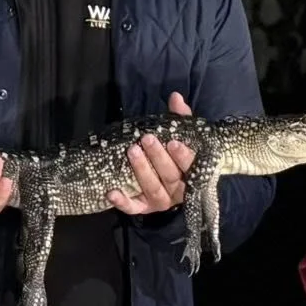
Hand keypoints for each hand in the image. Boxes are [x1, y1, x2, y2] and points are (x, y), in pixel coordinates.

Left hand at [109, 91, 197, 213]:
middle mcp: (178, 190)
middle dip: (158, 158)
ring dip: (142, 171)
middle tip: (146, 140)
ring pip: (153, 189)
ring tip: (132, 152)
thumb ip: (181, 118)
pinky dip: (122, 202)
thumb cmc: (179, 155)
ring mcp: (161, 201)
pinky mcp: (144, 208)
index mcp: (193, 174)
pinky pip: (133, 208)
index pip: (191, 166)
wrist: (176, 184)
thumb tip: (175, 97)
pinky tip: (111, 192)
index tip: (173, 142)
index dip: (183, 156)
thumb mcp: (182, 136)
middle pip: (170, 176)